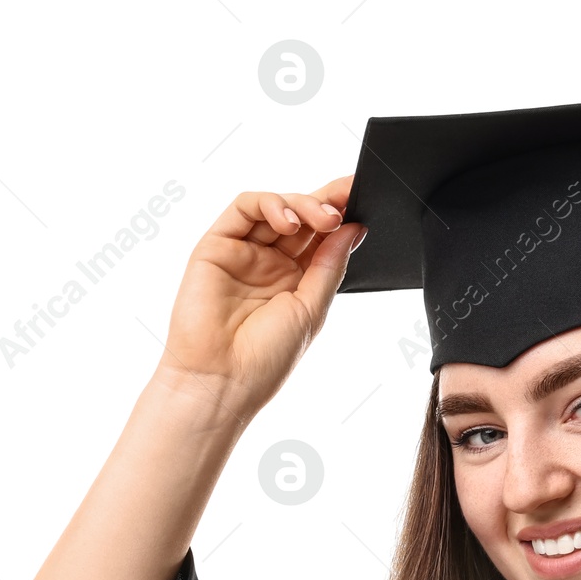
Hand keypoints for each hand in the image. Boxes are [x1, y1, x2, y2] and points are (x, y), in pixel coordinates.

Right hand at [157, 175, 363, 422]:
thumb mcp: (311, 310)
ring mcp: (243, 253)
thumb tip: (353, 230)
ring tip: (323, 218)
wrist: (221, 381)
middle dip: (327, 203)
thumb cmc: (264, 359)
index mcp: (296, 281)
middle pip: (301, 216)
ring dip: (302, 204)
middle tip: (346, 204)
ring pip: (275, 207)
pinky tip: (288, 221)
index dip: (341, 216)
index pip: (321, 238)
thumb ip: (330, 266)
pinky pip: (243, 209)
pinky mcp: (216, 245)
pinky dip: (269, 204)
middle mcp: (270, 264)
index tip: (363, 198)